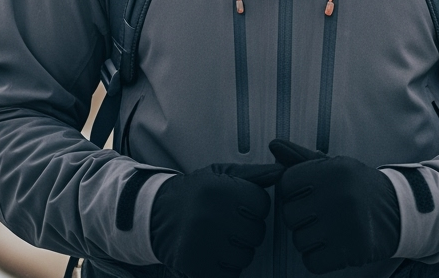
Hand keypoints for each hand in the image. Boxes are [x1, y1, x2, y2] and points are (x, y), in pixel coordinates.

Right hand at [149, 163, 282, 277]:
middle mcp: (209, 216)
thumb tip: (283, 171)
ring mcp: (202, 244)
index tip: (239, 205)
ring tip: (219, 238)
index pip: (262, 204)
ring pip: (246, 255)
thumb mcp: (220, 175)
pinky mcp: (196, 266)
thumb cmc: (193, 194)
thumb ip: (253, 174)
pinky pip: (230, 273)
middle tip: (228, 223)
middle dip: (247, 229)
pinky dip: (226, 267)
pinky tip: (213, 253)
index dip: (253, 206)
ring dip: (238, 250)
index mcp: (218, 191)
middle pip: (256, 232)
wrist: (155, 215)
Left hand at [270, 140, 400, 273]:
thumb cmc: (359, 188)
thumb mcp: (335, 166)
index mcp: (334, 170)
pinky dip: (320, 258)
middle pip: (289, 215)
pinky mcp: (351, 251)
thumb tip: (274, 145)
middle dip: (301, 218)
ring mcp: (346, 224)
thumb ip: (302, 158)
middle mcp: (340, 195)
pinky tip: (335, 246)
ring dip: (310, 240)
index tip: (310, 195)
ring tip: (331, 230)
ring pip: (299, 240)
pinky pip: (312, 261)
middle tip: (321, 215)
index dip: (293, 193)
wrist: (400, 212)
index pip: (286, 184)